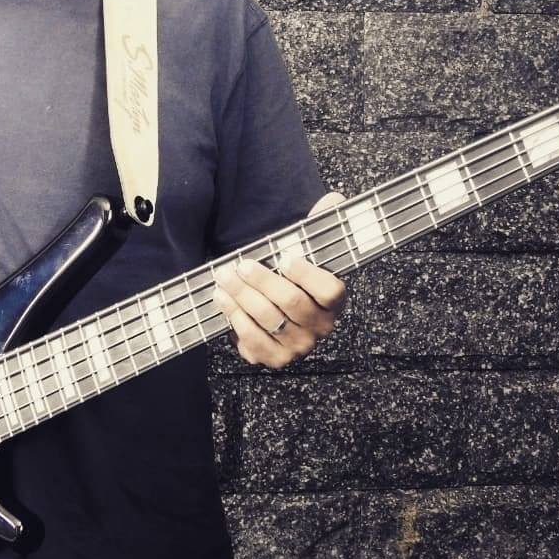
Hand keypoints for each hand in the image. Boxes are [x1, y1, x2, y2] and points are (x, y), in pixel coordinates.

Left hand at [212, 191, 348, 367]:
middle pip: (292, 302)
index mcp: (335, 301)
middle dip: (262, 281)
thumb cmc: (292, 277)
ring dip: (242, 296)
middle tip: (240, 264)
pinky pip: (253, 341)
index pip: (329, 290)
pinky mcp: (274, 358)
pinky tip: (223, 299)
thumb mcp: (307, 251)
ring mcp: (298, 347)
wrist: (278, 312)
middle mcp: (321, 327)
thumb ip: (320, 225)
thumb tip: (334, 200)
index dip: (307, 274)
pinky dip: (235, 319)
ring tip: (224, 276)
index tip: (285, 257)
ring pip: (269, 320)